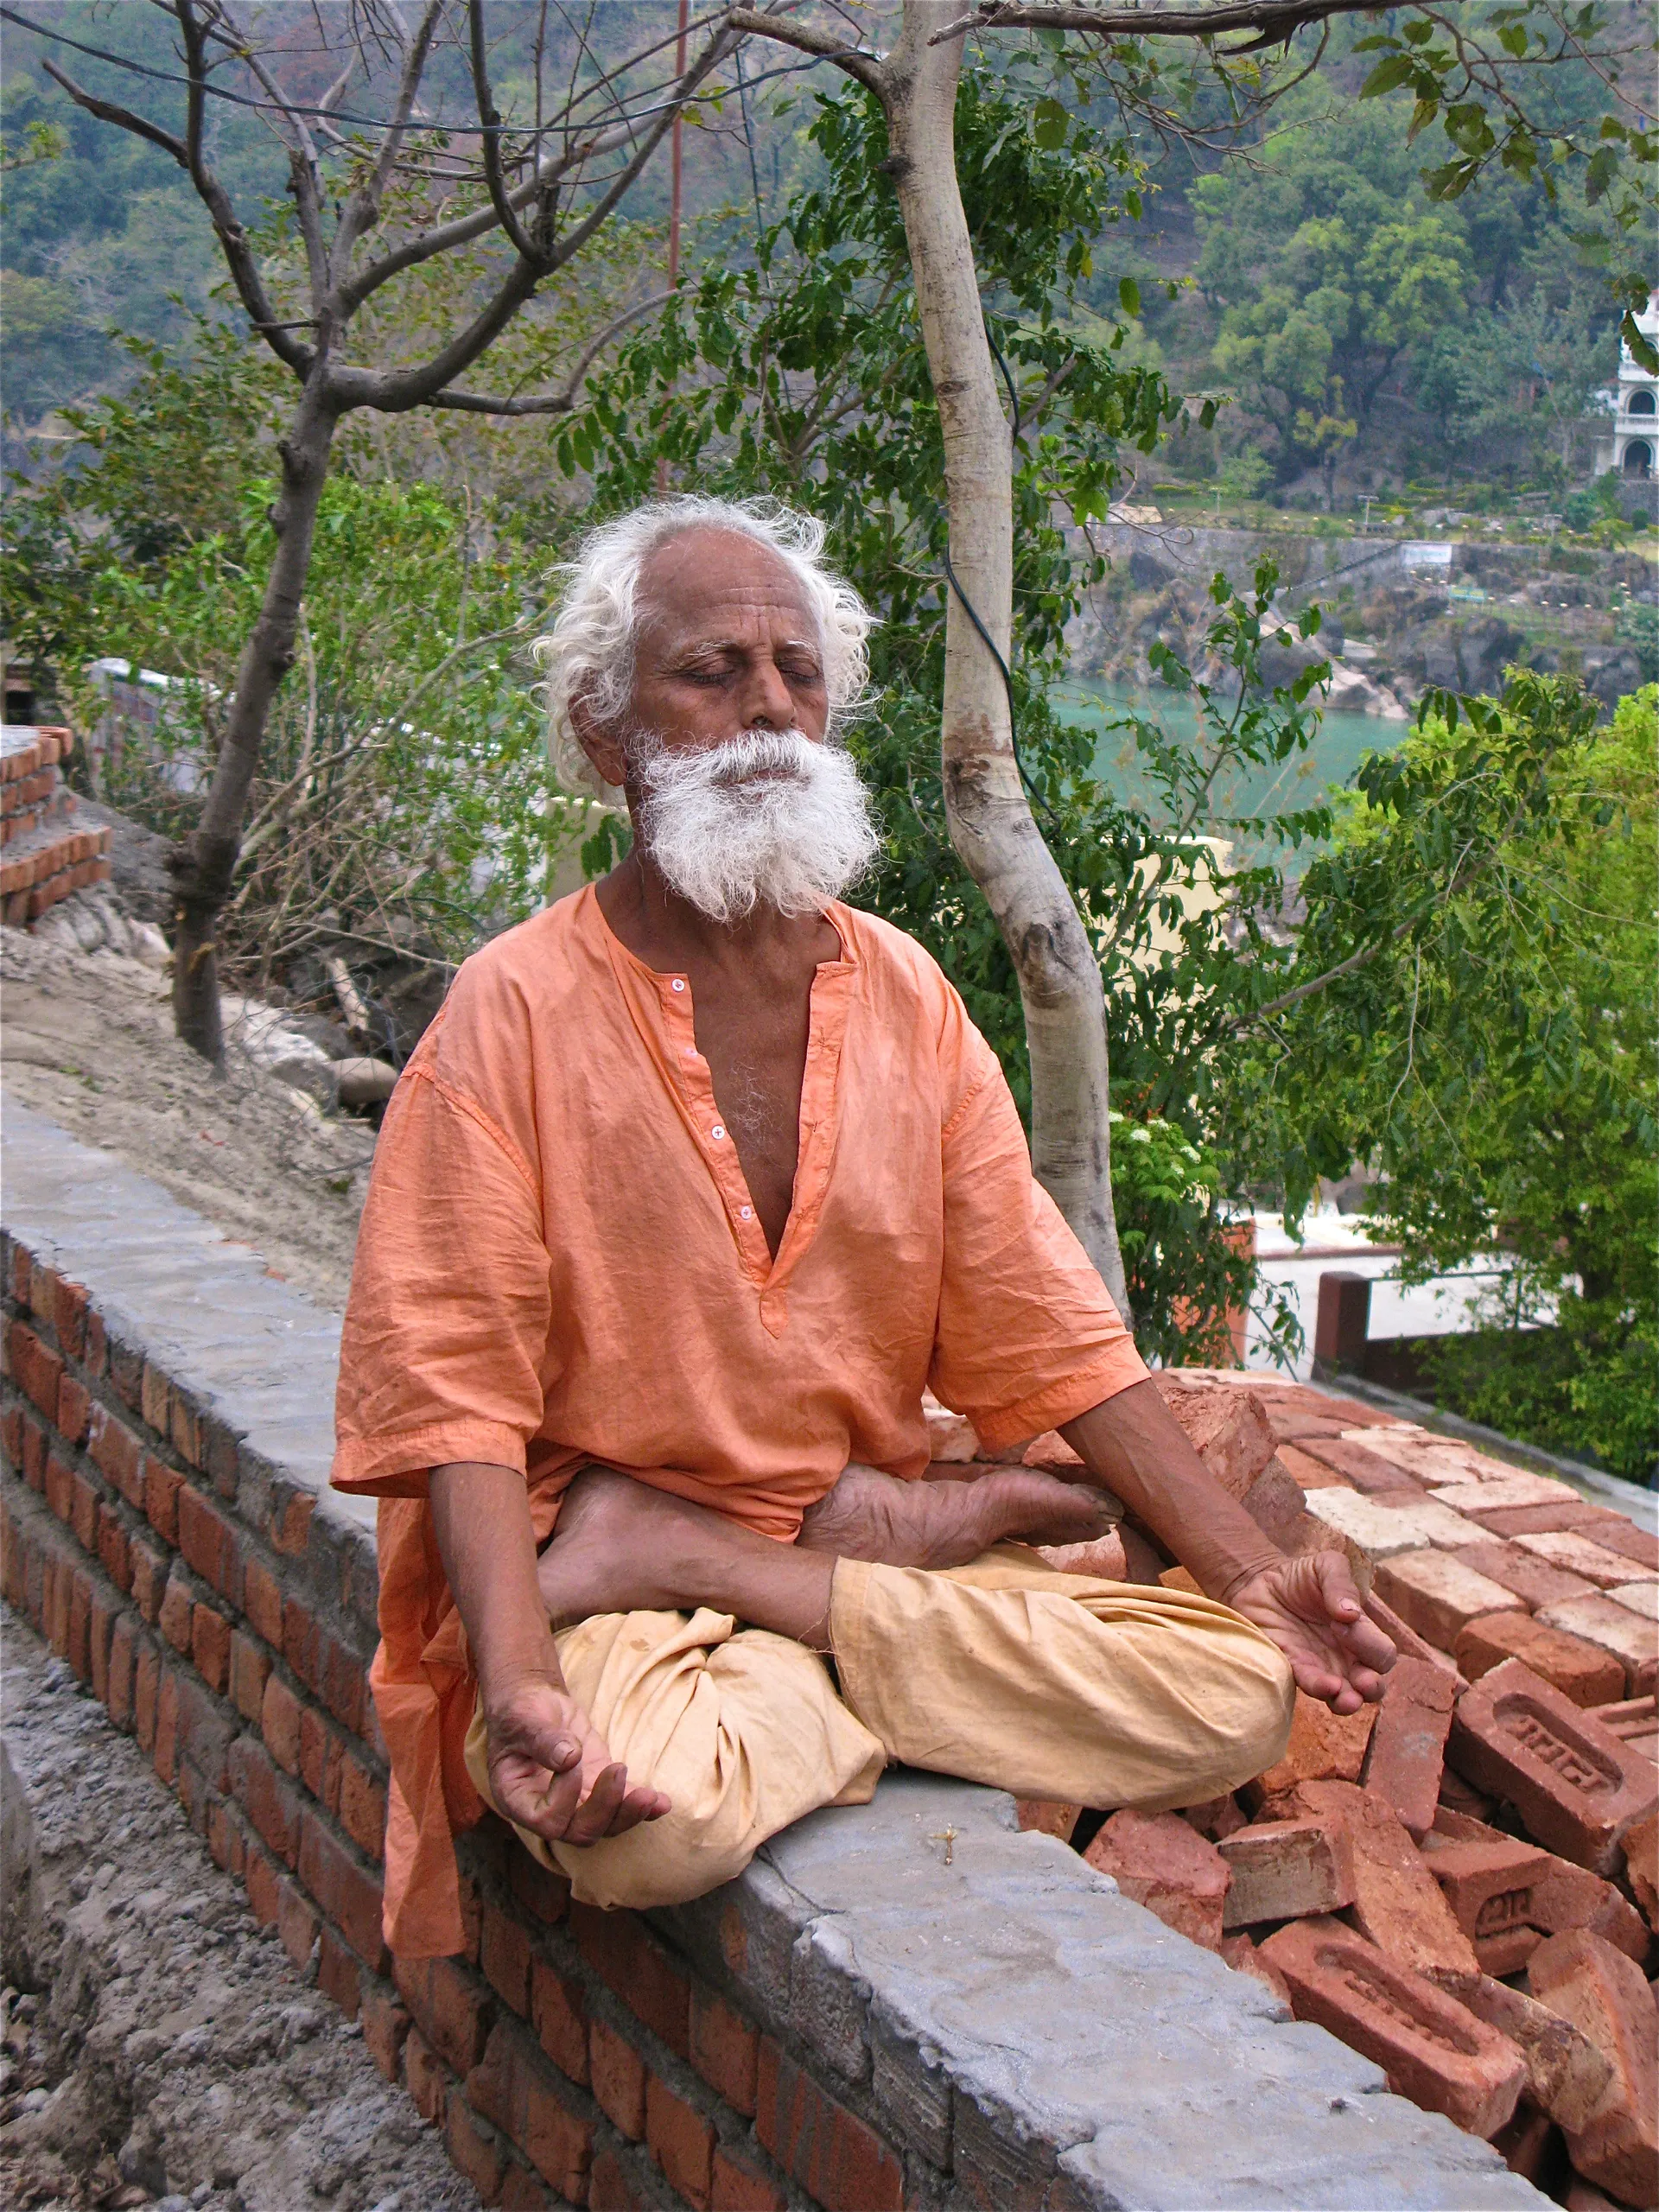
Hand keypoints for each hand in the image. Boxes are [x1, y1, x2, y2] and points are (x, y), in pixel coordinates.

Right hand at [483, 1674, 670, 1844]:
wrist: (536, 1704)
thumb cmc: (520, 1713)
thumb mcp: (524, 1721)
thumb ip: (544, 1741)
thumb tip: (570, 1758)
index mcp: (519, 1800)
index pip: (547, 1821)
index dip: (565, 1797)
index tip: (572, 1759)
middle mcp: (547, 1810)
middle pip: (581, 1831)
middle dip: (606, 1808)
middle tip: (618, 1770)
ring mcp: (576, 1802)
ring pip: (606, 1825)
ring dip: (629, 1813)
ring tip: (649, 1796)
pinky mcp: (599, 1788)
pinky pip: (622, 1805)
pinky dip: (644, 1807)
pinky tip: (664, 1802)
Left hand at [1223, 1553, 1396, 1714]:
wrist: (1259, 1580)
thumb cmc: (1301, 1576)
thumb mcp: (1325, 1567)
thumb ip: (1341, 1583)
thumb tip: (1351, 1613)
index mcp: (1360, 1633)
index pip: (1382, 1653)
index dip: (1369, 1645)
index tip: (1340, 1622)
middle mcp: (1345, 1657)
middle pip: (1372, 1686)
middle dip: (1372, 1687)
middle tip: (1363, 1679)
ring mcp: (1320, 1667)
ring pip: (1345, 1698)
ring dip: (1349, 1701)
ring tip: (1346, 1697)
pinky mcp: (1293, 1669)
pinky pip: (1310, 1687)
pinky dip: (1319, 1690)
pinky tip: (1325, 1686)